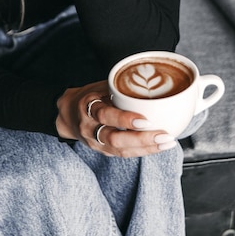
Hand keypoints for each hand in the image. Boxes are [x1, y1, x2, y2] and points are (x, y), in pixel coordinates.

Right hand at [55, 80, 175, 156]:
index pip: (105, 115)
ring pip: (120, 150)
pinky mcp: (102, 151)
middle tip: (163, 134)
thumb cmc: (88, 97)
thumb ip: (119, 87)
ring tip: (167, 142)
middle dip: (141, 139)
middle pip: (114, 138)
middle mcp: (89, 127)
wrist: (67, 114)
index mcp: (88, 107)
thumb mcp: (99, 87)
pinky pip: (123, 154)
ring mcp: (95, 142)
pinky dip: (142, 151)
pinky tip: (158, 146)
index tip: (145, 119)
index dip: (125, 119)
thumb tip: (149, 80)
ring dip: (146, 148)